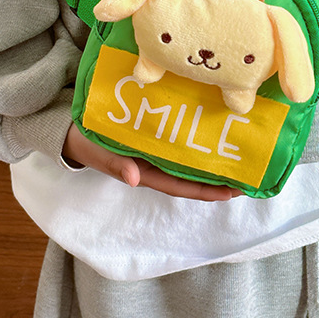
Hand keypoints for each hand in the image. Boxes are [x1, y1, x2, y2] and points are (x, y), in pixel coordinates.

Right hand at [63, 123, 240, 200]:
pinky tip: (212, 127)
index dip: (207, 190)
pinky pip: (178, 138)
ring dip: (211, 158)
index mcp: (146, 171)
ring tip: (237, 152)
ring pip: (188, 157)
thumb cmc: (86, 142)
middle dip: (218, 177)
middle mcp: (155, 163)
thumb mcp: (98, 153)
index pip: (182, 185)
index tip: (233, 190)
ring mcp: (155, 149)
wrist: (70, 127)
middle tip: (248, 172)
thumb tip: (134, 178)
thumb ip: (115, 165)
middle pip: (192, 174)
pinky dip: (195, 137)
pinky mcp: (153, 133)